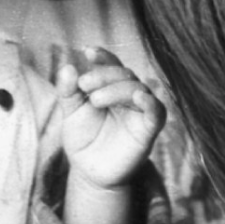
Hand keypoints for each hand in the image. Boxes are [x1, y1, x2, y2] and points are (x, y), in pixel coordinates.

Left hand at [58, 48, 165, 190]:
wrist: (90, 171)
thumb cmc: (83, 138)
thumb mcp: (71, 112)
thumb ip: (68, 91)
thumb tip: (68, 67)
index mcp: (111, 86)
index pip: (111, 64)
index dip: (103, 56)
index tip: (88, 52)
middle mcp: (129, 94)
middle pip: (124, 74)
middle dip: (104, 75)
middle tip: (84, 85)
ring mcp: (140, 111)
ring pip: (138, 88)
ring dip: (118, 89)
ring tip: (95, 99)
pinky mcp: (148, 129)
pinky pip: (157, 112)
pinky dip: (150, 102)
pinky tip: (139, 97)